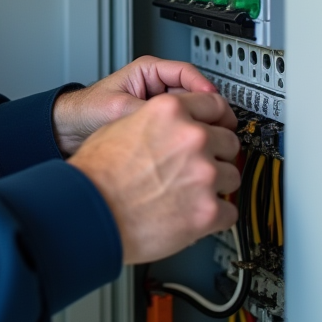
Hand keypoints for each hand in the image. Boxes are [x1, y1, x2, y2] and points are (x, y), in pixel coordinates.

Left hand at [52, 56, 216, 154]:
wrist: (70, 129)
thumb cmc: (86, 110)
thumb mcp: (117, 108)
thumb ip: (143, 113)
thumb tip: (168, 123)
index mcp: (148, 71)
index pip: (186, 73)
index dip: (203, 89)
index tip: (213, 103)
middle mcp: (156, 86)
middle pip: (194, 94)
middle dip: (207, 109)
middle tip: (219, 125)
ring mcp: (157, 106)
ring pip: (189, 113)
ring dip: (198, 124)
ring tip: (206, 138)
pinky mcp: (156, 125)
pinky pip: (179, 128)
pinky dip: (185, 136)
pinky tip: (190, 148)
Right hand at [68, 92, 239, 264]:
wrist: (89, 210)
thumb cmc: (96, 175)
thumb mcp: (120, 126)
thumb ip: (154, 122)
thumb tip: (169, 128)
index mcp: (170, 112)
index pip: (214, 104)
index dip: (215, 120)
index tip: (217, 128)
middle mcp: (192, 138)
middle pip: (228, 141)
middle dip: (215, 155)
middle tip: (198, 167)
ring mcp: (204, 174)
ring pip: (232, 176)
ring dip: (216, 186)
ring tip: (191, 194)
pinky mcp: (208, 210)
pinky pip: (230, 211)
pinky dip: (215, 216)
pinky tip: (194, 215)